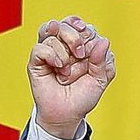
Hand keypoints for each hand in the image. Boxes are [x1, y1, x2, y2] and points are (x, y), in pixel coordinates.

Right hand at [28, 15, 113, 138]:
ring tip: (66, 71)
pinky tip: (58, 68)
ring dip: (64, 52)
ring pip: (52, 31)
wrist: (66, 116)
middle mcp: (64, 45)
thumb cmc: (82, 97)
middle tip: (80, 55)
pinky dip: (51, 55)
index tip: (90, 44)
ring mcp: (49, 51)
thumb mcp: (99, 80)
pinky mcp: (36, 61)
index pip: (82, 26)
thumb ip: (102, 61)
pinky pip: (40, 47)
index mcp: (81, 46)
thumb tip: (103, 41)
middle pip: (66, 23)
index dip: (85, 30)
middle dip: (75, 38)